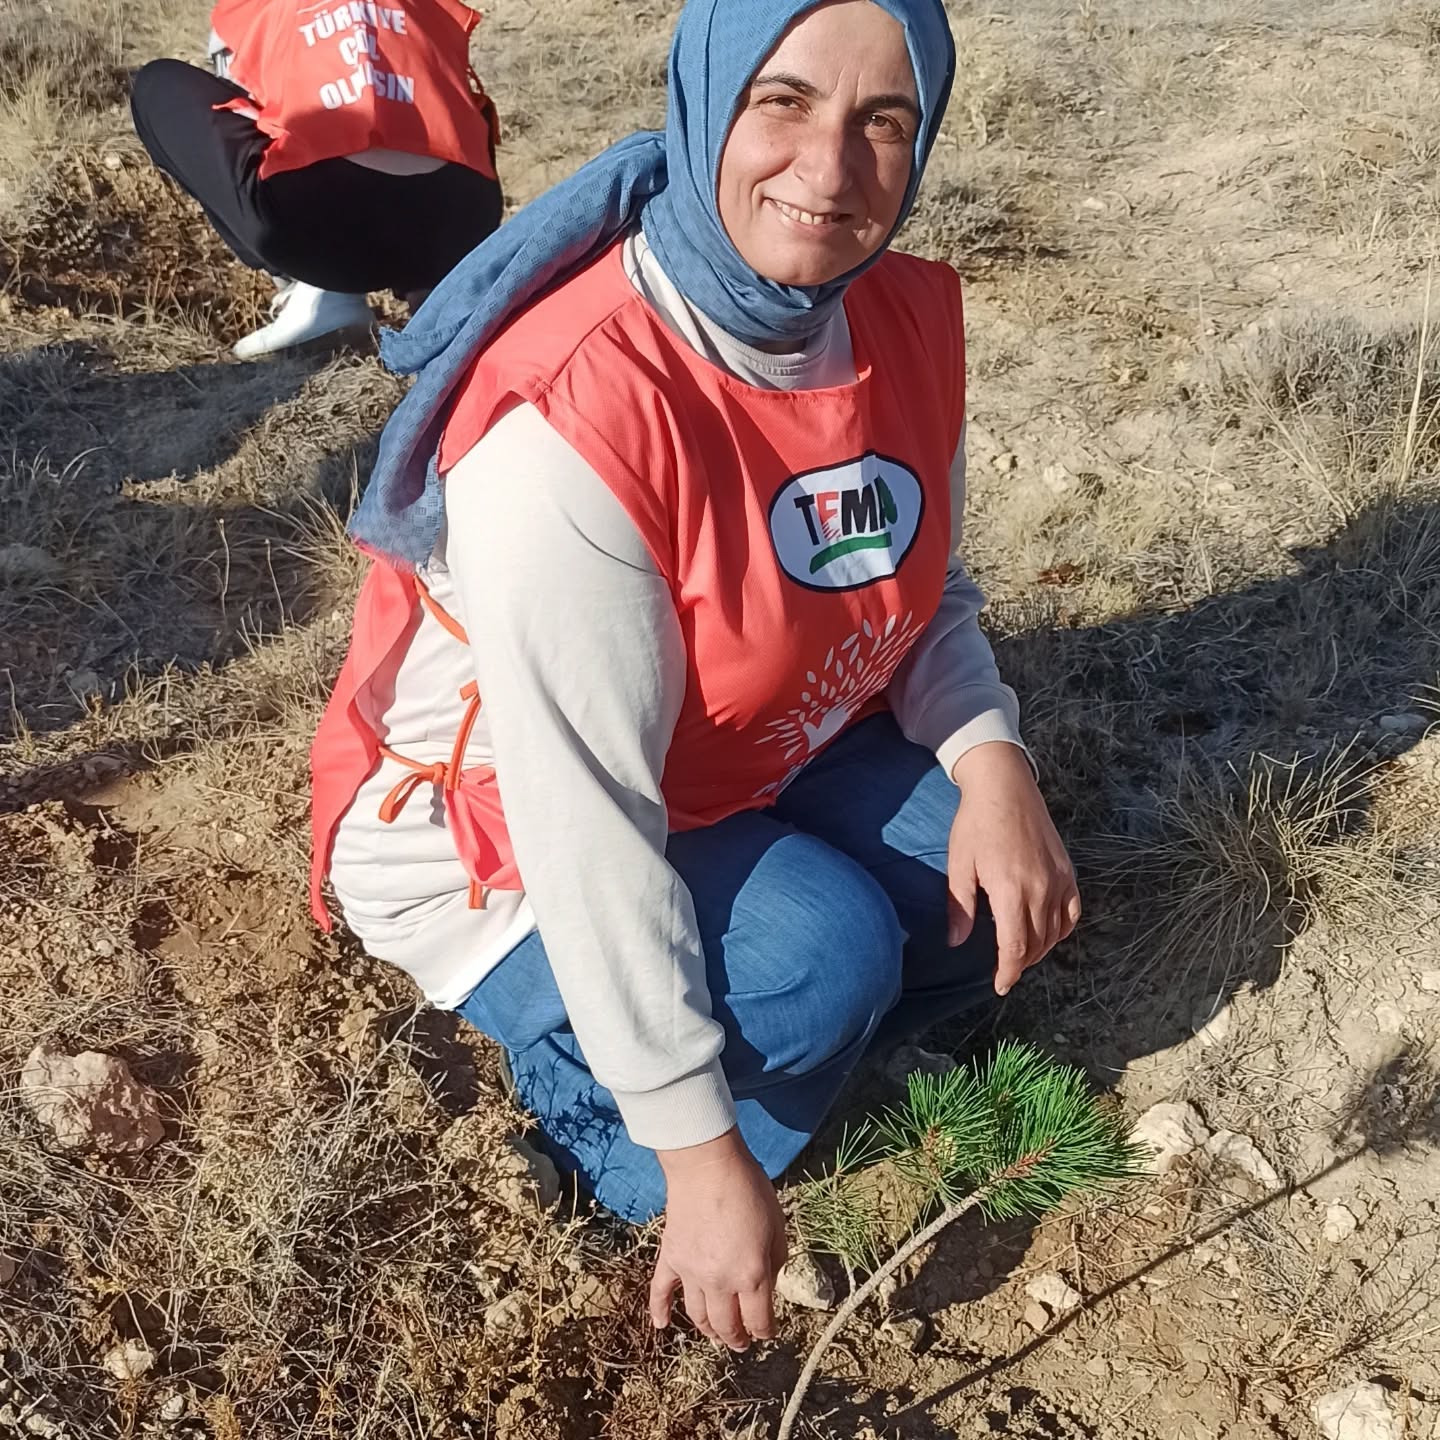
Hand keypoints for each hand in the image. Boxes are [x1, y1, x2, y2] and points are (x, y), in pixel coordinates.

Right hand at [649, 1128, 787, 1350]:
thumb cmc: (749, 1189)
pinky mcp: (671, 1258)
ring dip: (708, 1330)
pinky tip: (662, 1325)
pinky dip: (659, 1311)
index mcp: (751, 1275)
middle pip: (727, 1326)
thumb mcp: (777, 1226)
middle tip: (742, 1341)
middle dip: (737, 1338)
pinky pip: (661, 1291)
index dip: (766, 1331)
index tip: (768, 1332)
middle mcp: (719, 1282)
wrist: (707, 1165)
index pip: (759, 1321)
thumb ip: (776, 1261)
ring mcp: (691, 1272)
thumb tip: (767, 1281)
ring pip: (697, 1316)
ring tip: (716, 1334)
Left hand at [948, 742, 1079, 995]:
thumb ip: (960, 907)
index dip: (1008, 972)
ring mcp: (1059, 880)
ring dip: (1040, 950)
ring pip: (1056, 932)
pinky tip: (1048, 933)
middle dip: (1021, 964)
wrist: (1004, 787)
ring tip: (1022, 956)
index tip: (1000, 986)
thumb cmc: (976, 823)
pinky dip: (1061, 929)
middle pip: (1037, 944)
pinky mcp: (1068, 871)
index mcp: (1011, 891)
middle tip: (1006, 972)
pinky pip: (1072, 912)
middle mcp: (1041, 890)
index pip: (1015, 948)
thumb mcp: (959, 865)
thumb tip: (957, 941)